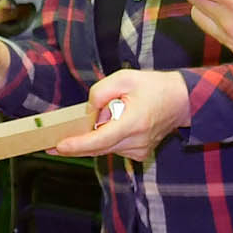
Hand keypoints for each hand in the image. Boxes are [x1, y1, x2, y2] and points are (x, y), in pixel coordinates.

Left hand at [54, 71, 189, 161]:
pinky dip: (106, 139)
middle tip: (50, 145)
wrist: (181, 101)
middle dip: (75, 145)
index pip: (100, 140)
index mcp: (133, 123)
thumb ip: (101, 92)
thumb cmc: (153, 87)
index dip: (78, 145)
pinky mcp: (139, 154)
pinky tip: (112, 124)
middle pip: (97, 148)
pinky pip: (113, 148)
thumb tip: (88, 112)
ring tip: (104, 116)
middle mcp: (136, 142)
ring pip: (105, 148)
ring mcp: (139, 151)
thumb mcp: (124, 78)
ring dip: (95, 137)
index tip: (60, 146)